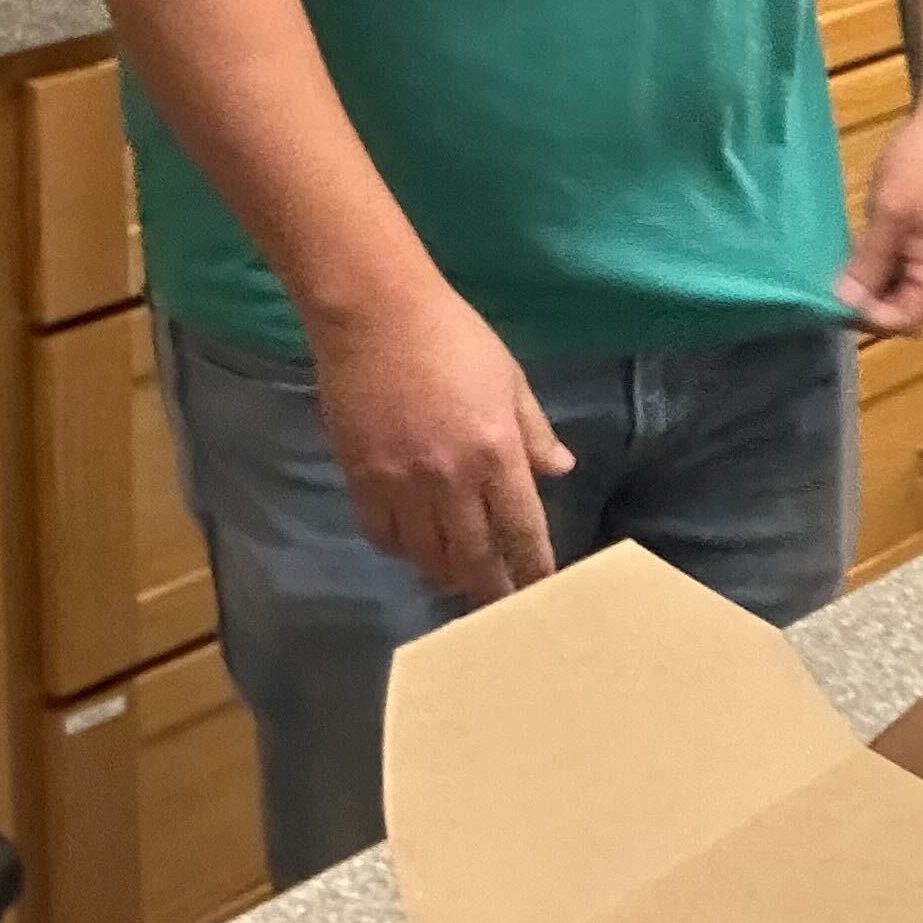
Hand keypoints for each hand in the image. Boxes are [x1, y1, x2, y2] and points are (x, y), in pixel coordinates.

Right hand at [306, 279, 575, 606]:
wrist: (375, 315)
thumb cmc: (454, 338)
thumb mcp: (510, 379)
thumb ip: (535, 432)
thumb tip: (561, 470)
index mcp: (496, 452)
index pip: (521, 529)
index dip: (532, 568)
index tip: (542, 593)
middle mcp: (450, 479)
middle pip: (474, 557)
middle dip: (491, 588)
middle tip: (501, 607)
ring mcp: (401, 484)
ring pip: (427, 556)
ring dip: (447, 574)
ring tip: (461, 581)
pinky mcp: (361, 479)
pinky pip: (383, 536)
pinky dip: (402, 550)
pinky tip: (414, 547)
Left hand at [842, 112, 922, 336]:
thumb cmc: (918, 165)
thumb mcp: (888, 213)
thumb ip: (869, 262)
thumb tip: (842, 303)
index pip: (906, 321)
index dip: (869, 319)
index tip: (833, 302)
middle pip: (906, 313)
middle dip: (868, 309)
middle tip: (829, 293)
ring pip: (902, 294)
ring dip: (871, 292)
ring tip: (836, 279)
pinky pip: (903, 274)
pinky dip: (878, 274)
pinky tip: (854, 261)